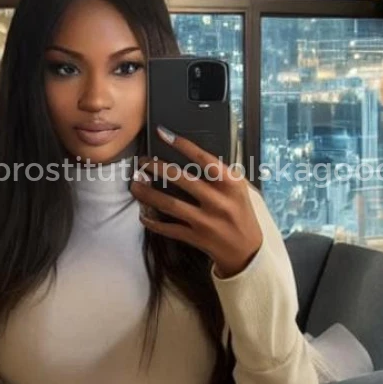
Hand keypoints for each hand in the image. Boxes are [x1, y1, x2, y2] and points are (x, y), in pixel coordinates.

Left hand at [131, 126, 262, 277]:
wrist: (248, 250)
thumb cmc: (241, 214)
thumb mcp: (239, 189)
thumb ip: (220, 174)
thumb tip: (192, 154)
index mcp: (231, 184)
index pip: (204, 159)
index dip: (182, 144)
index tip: (163, 133)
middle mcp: (219, 201)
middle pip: (182, 179)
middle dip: (157, 167)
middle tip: (142, 161)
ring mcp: (207, 221)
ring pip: (171, 205)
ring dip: (148, 194)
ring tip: (134, 185)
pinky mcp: (197, 238)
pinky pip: (169, 229)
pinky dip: (153, 222)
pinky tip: (143, 214)